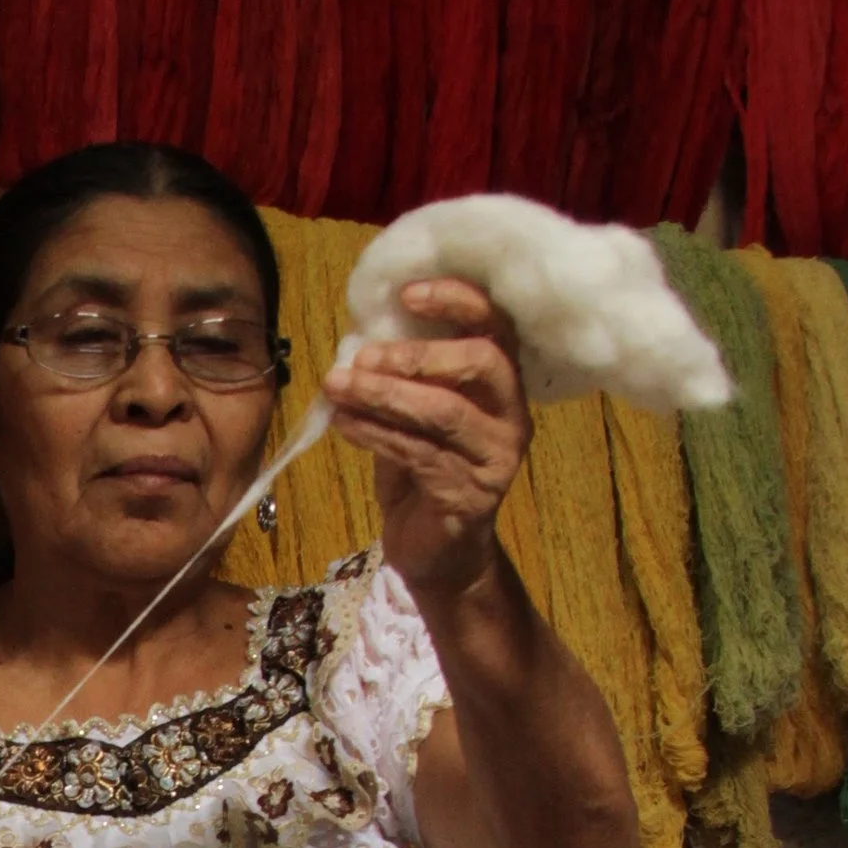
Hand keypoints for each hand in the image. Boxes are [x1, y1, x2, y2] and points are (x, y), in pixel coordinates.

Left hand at [326, 279, 529, 599]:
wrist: (438, 554)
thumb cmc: (424, 474)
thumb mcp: (414, 417)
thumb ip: (403, 380)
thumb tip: (358, 342)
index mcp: (501, 384)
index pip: (496, 325)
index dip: (457, 301)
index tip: (408, 293)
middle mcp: (511, 416)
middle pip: (481, 363)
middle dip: (417, 354)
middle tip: (363, 356)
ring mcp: (497, 458)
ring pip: (444, 413)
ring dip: (383, 395)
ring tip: (337, 386)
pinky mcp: (471, 495)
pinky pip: (419, 454)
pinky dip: (375, 434)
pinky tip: (344, 423)